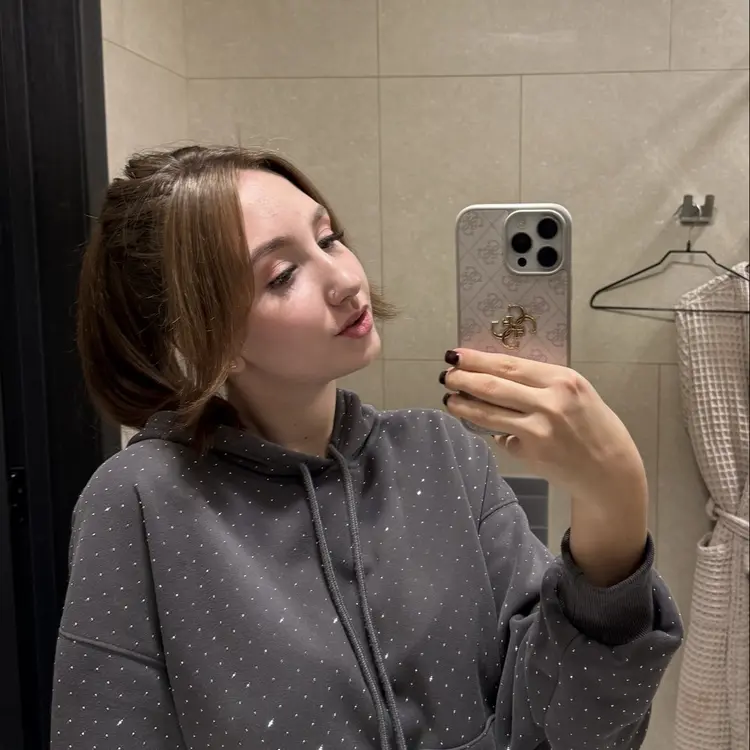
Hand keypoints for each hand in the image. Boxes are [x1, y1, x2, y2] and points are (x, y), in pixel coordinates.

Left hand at [441, 348, 645, 509]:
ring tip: (449, 399)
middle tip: (446, 376)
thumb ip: (539, 384)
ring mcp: (540, 429)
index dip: (477, 360)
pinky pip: (502, 436)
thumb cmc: (592, 425)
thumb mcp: (573, 393)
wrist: (610, 469)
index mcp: (562, 379)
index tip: (456, 355)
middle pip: (493, 386)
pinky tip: (479, 425)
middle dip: (463, 379)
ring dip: (463, 405)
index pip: (509, 365)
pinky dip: (490, 430)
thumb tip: (493, 376)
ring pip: (489, 413)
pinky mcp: (532, 452)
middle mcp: (551, 401)